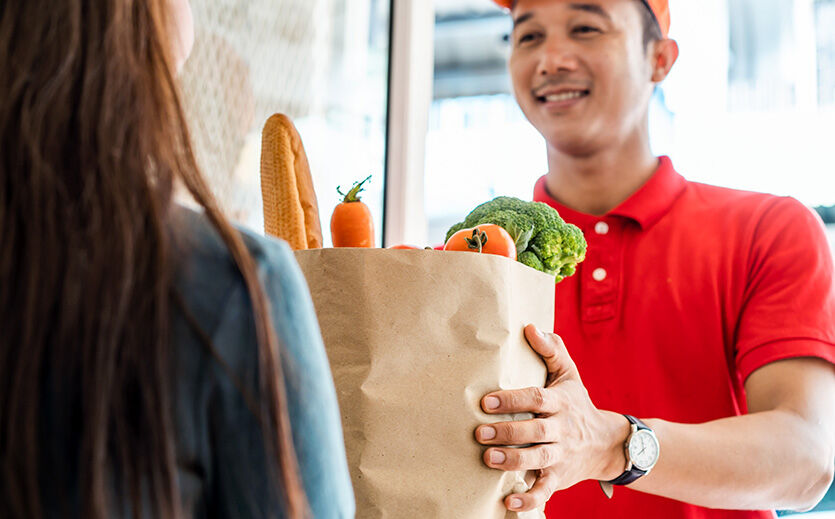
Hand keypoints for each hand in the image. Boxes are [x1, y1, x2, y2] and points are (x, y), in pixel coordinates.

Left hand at [474, 325, 629, 511]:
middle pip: (536, 431)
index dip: (512, 400)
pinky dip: (529, 499)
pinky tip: (509, 502)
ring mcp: (561, 455)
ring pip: (539, 460)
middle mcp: (562, 429)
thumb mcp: (569, 375)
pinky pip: (545, 490)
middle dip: (508, 432)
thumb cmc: (577, 403)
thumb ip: (551, 350)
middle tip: (479, 433)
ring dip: (513, 461)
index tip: (486, 401)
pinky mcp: (559, 478)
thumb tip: (529, 326)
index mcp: (561, 402)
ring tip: (488, 460)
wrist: (608, 443)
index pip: (536, 399)